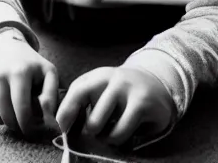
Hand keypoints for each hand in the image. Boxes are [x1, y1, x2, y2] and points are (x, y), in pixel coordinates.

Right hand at [0, 29, 59, 137]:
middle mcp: (3, 74)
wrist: (3, 45)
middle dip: (22, 128)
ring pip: (1, 117)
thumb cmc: (30, 64)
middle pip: (12, 116)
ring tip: (20, 117)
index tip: (39, 128)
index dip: (33, 126)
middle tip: (28, 128)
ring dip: (12, 123)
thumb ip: (51, 95)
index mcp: (22, 71)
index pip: (25, 110)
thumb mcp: (47, 72)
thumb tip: (49, 121)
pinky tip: (7, 109)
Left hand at [56, 67, 174, 147]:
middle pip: (91, 118)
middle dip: (91, 132)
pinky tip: (125, 132)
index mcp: (97, 77)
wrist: (156, 84)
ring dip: (105, 138)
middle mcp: (112, 80)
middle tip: (96, 132)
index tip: (61, 128)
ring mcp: (128, 91)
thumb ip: (82, 101)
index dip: (66, 113)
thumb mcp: (100, 89)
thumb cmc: (120, 92)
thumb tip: (61, 124)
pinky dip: (118, 139)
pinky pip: (121, 131)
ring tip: (110, 133)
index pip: (76, 92)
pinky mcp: (142, 104)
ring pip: (104, 127)